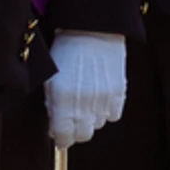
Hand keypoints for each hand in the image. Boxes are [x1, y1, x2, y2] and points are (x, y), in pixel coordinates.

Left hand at [45, 32, 127, 146]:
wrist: (93, 29)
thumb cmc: (67, 50)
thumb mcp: (50, 77)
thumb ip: (51, 105)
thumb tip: (55, 127)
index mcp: (62, 99)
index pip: (63, 137)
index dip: (60, 139)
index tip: (59, 136)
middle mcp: (84, 103)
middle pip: (83, 135)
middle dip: (75, 131)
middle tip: (71, 120)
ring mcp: (103, 99)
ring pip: (98, 125)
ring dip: (90, 119)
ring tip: (85, 101)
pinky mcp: (119, 93)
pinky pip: (113, 115)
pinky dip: (106, 111)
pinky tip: (100, 97)